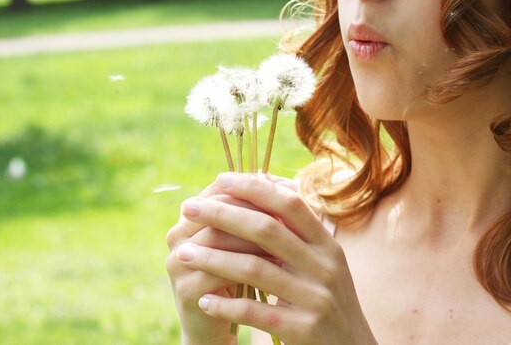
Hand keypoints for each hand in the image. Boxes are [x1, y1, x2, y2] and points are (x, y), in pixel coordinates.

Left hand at [177, 172, 377, 344]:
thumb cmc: (326, 301)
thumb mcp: (322, 264)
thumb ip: (297, 235)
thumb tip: (262, 190)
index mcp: (327, 245)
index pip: (290, 203)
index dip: (254, 188)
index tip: (220, 180)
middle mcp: (325, 266)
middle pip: (267, 229)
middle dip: (222, 215)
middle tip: (188, 208)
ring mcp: (316, 298)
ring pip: (255, 268)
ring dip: (213, 259)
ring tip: (183, 254)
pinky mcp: (304, 329)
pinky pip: (255, 312)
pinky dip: (226, 304)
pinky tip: (204, 301)